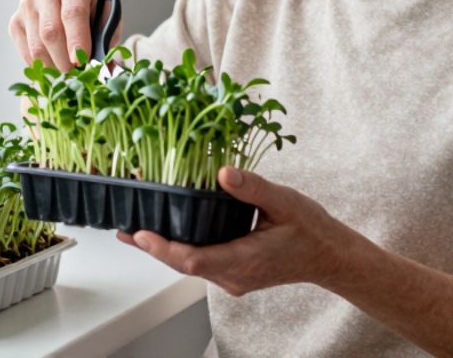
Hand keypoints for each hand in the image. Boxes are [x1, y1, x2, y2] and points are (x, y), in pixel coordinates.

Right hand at [8, 0, 122, 69]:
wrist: (71, 11)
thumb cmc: (92, 19)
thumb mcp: (106, 24)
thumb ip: (107, 42)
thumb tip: (107, 67)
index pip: (73, 13)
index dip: (77, 39)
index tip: (81, 61)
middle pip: (51, 32)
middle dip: (64, 61)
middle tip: (75, 78)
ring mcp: (28, 4)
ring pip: (37, 46)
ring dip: (53, 68)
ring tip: (66, 77)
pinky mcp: (16, 21)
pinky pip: (26, 52)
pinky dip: (40, 67)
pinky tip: (53, 69)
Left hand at [117, 166, 354, 296]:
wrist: (330, 257)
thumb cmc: (311, 230)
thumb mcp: (285, 202)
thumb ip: (253, 188)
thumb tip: (222, 173)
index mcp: (245, 260)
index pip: (194, 260)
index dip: (163, 248)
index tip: (140, 233)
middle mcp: (234, 276)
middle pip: (183, 265)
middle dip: (152, 247)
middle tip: (122, 228)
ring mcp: (232, 278)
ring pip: (189, 266)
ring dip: (162, 249)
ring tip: (133, 230)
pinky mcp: (232, 274)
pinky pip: (200, 263)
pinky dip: (179, 248)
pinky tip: (165, 234)